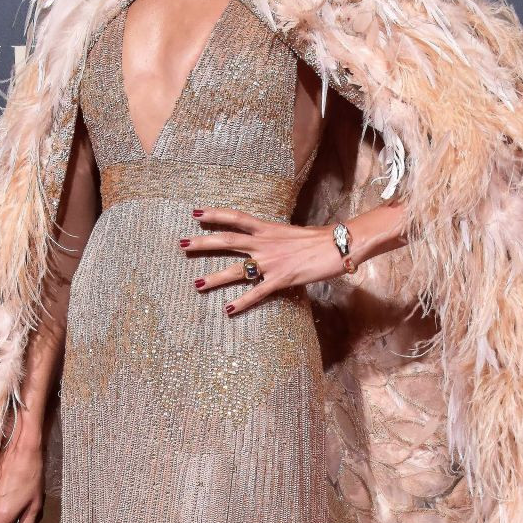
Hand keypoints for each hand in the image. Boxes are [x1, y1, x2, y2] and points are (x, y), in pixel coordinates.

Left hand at [179, 206, 345, 314]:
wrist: (340, 246)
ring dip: (214, 277)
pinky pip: (257, 292)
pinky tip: (228, 310)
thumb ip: (275, 238)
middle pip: (228, 241)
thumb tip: (266, 241)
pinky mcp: (282, 279)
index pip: (236, 217)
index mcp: (268, 229)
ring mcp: (272, 262)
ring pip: (236, 269)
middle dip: (203, 243)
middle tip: (182, 244)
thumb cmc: (320, 240)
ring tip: (195, 284)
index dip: (215, 214)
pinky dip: (242, 302)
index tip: (195, 212)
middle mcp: (265, 243)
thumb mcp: (292, 233)